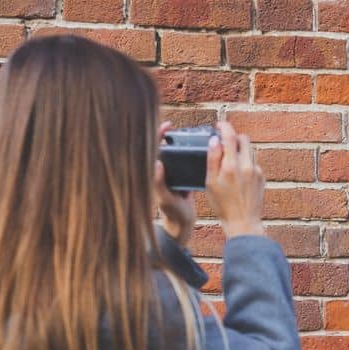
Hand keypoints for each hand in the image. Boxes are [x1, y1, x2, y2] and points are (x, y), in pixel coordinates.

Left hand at [155, 122, 196, 247]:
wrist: (183, 224)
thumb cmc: (173, 213)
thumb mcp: (166, 199)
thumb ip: (159, 183)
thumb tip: (156, 163)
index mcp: (155, 174)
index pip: (153, 149)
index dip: (158, 136)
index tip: (167, 126)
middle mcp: (162, 172)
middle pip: (162, 148)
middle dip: (165, 135)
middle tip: (172, 125)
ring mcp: (172, 174)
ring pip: (173, 153)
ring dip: (177, 142)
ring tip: (184, 133)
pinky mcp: (182, 177)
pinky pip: (183, 161)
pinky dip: (187, 152)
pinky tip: (195, 147)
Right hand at [206, 118, 264, 237]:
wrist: (244, 222)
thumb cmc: (223, 205)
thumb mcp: (210, 183)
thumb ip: (212, 160)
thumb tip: (215, 141)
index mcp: (231, 166)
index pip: (230, 136)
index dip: (225, 126)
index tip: (220, 125)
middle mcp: (246, 166)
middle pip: (244, 139)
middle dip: (234, 138)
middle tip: (225, 144)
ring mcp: (256, 171)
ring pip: (250, 150)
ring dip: (241, 150)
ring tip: (231, 161)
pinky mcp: (262, 177)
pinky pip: (254, 163)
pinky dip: (246, 163)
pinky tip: (239, 176)